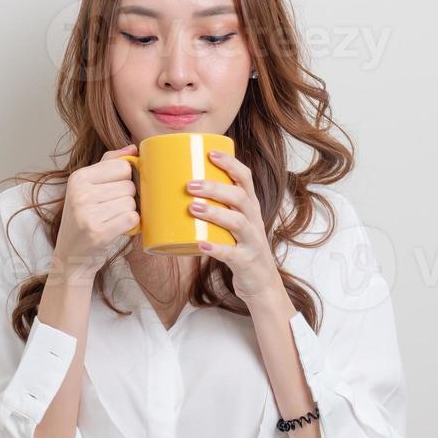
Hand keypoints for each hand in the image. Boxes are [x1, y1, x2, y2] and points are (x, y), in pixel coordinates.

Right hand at [51, 143, 138, 283]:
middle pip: (129, 185)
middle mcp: (80, 193)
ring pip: (132, 203)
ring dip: (128, 213)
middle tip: (111, 211)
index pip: (122, 166)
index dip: (126, 180)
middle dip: (128, 199)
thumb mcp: (88, 188)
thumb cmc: (84, 221)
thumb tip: (133, 148)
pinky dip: (131, 226)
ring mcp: (87, 213)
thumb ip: (109, 164)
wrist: (71, 258)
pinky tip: (118, 229)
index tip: (114, 192)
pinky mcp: (98, 232)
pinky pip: (132, 219)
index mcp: (78, 177)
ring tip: (112, 221)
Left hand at [187, 149, 286, 308]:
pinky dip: (216, 248)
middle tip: (190, 185)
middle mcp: (254, 220)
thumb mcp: (233, 225)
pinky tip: (200, 244)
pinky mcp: (246, 261)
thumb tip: (175, 192)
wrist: (261, 284)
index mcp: (250, 207)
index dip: (230, 163)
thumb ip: (215, 209)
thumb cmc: (240, 249)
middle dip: (215, 188)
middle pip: (239, 197)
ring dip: (214, 213)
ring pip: (237, 222)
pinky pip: (232, 253)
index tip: (210, 153)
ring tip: (192, 208)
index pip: (245, 178)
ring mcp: (252, 241)